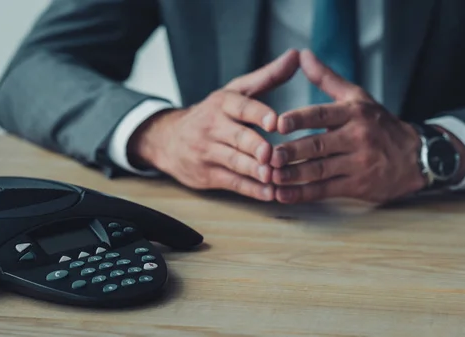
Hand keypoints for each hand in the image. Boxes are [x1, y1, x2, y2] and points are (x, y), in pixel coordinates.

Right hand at [129, 49, 300, 200]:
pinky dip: (251, 190)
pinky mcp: (207, 175)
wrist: (167, 140)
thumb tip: (297, 55)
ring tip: (274, 177)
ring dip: (254, 171)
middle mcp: (212, 127)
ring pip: (233, 162)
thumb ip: (268, 76)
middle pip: (236, 137)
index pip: (240, 107)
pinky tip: (269, 194)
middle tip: (272, 153)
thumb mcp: (235, 91)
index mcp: (222, 104)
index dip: (258, 114)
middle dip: (254, 146)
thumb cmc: (212, 113)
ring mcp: (208, 152)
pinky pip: (232, 183)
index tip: (275, 121)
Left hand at [270, 49, 427, 203]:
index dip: (299, 119)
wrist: (416, 157)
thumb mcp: (357, 97)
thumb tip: (303, 55)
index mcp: (353, 113)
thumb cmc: (379, 124)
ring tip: (270, 176)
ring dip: (293, 175)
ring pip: (319, 170)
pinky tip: (283, 195)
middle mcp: (356, 137)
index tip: (278, 123)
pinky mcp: (358, 186)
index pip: (322, 114)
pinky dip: (302, 194)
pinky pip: (325, 190)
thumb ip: (327, 78)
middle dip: (291, 152)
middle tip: (268, 155)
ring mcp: (358, 163)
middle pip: (318, 145)